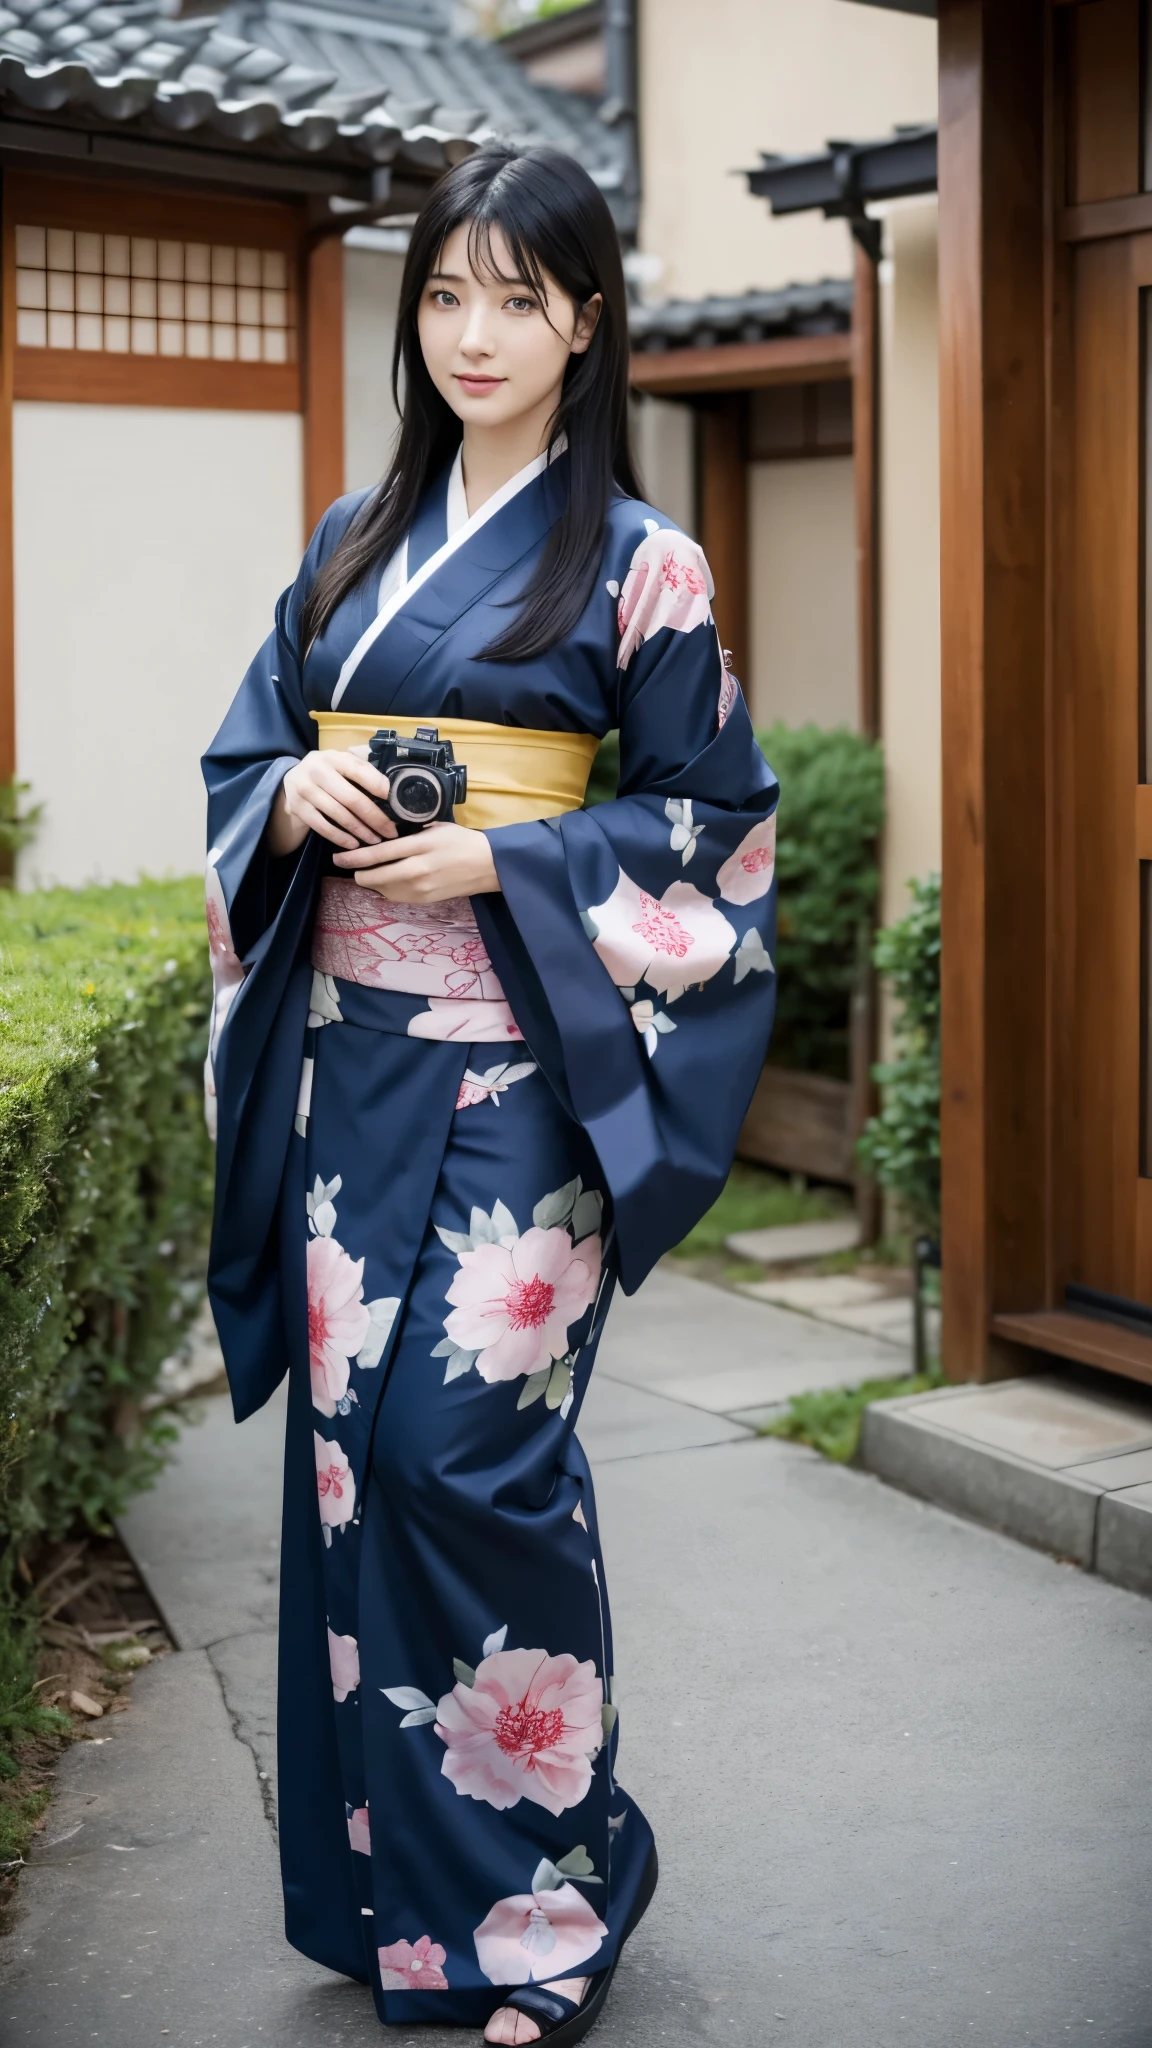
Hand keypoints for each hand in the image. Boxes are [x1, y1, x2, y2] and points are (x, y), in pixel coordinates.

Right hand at [267, 747, 395, 856]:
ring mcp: (305, 790)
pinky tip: (354, 844)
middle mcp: (317, 770)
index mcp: (333, 757)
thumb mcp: (341, 763)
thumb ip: (362, 768)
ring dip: (360, 830)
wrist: (292, 780)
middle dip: (375, 817)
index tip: (395, 801)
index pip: (359, 770)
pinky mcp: (298, 808)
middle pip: (351, 798)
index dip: (377, 785)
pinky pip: (323, 827)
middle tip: (390, 831)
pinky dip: (340, 837)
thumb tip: (392, 785)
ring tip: (375, 840)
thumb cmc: (327, 773)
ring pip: (339, 814)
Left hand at [332, 822, 499, 902]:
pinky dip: (385, 889)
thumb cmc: (462, 840)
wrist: (488, 865)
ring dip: (371, 882)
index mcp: (419, 846)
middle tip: (347, 866)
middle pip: (374, 876)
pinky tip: (385, 881)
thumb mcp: (436, 827)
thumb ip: (411, 833)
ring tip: (366, 872)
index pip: (378, 853)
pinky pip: (395, 896)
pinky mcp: (424, 900)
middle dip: (357, 872)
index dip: (354, 857)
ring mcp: (420, 888)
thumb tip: (387, 836)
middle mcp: (417, 869)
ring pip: (382, 889)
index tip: (339, 857)